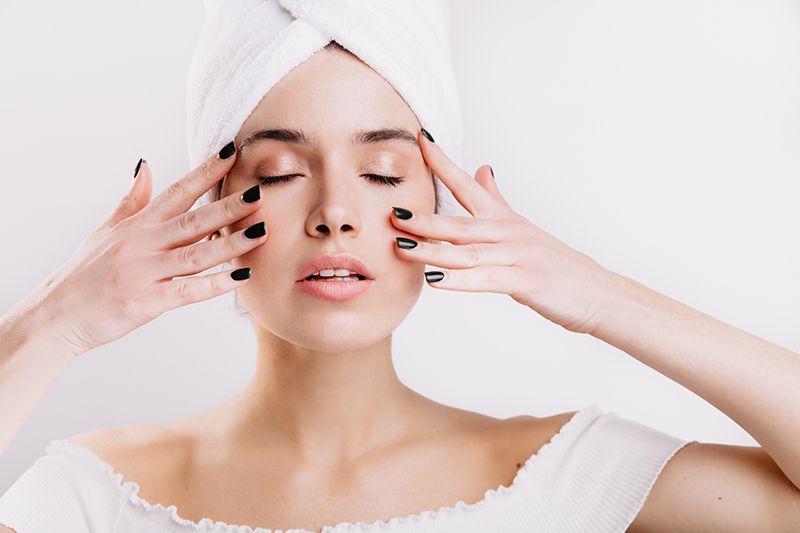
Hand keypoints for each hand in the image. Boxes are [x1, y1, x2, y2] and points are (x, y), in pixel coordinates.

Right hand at [27, 143, 267, 356]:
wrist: (56, 316)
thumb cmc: (84, 274)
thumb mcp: (106, 230)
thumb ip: (132, 200)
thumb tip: (147, 166)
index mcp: (136, 224)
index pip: (177, 191)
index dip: (205, 171)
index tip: (231, 151)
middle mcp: (141, 243)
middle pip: (192, 220)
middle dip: (228, 206)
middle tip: (260, 192)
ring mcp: (144, 272)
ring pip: (195, 254)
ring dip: (231, 243)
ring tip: (261, 231)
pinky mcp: (146, 301)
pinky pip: (187, 291)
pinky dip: (215, 284)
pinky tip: (241, 277)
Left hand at [390, 129, 617, 334]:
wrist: (597, 292)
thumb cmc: (556, 264)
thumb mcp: (523, 227)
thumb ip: (497, 199)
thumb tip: (483, 168)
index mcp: (505, 219)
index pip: (468, 185)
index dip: (443, 163)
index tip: (421, 138)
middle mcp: (509, 232)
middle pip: (460, 222)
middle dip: (424, 217)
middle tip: (392, 210)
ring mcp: (518, 256)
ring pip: (467, 250)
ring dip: (432, 249)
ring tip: (400, 245)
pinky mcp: (526, 281)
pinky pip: (487, 280)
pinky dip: (460, 280)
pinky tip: (435, 280)